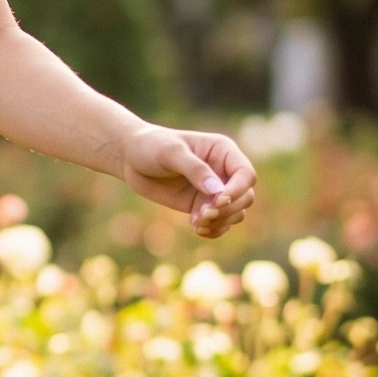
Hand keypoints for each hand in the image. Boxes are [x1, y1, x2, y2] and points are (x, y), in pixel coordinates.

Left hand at [121, 125, 256, 239]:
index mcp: (223, 151)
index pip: (246, 174)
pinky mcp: (202, 206)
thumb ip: (195, 169)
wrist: (132, 158)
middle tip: (203, 214)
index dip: (237, 190)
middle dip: (228, 210)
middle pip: (245, 197)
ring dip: (220, 222)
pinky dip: (214, 230)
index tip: (217, 201)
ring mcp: (214, 190)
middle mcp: (223, 171)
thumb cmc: (151, 146)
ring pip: (236, 213)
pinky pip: (220, 223)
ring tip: (196, 222)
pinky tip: (197, 230)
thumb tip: (216, 190)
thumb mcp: (171, 152)